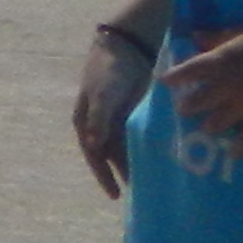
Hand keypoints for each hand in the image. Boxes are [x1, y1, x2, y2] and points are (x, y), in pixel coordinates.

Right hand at [74, 30, 154, 196]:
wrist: (124, 48)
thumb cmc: (107, 72)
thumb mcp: (102, 96)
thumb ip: (99, 119)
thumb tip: (93, 145)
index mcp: (86, 124)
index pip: (94, 156)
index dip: (103, 176)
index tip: (115, 194)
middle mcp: (100, 125)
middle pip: (110, 156)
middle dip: (122, 173)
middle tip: (138, 192)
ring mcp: (117, 119)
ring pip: (125, 147)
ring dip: (134, 162)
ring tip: (150, 179)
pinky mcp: (133, 112)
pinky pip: (138, 135)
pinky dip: (144, 147)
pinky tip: (156, 156)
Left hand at [158, 25, 242, 163]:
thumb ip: (218, 36)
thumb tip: (195, 35)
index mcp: (220, 62)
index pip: (187, 72)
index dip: (173, 78)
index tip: (164, 82)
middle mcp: (225, 86)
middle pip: (194, 103)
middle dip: (187, 107)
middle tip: (184, 109)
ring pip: (214, 124)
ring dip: (209, 126)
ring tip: (208, 127)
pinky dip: (239, 150)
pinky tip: (233, 155)